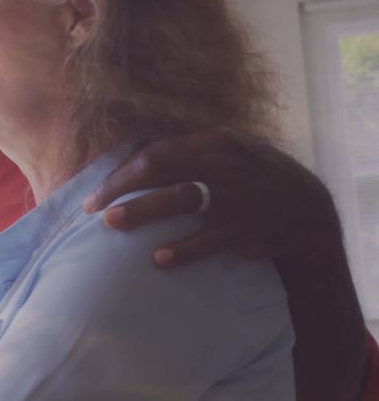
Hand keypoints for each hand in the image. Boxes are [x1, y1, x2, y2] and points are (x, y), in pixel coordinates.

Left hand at [82, 128, 339, 267]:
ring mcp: (234, 197)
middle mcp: (222, 165)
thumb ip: (189, 155)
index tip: (98, 191)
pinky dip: (181, 250)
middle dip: (120, 188)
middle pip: (160, 169)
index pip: (156, 153)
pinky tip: (158, 259)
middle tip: (92, 208)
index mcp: (215, 143)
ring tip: (112, 223)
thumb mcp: (229, 153)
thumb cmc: (254, 179)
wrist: (308, 210)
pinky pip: (208, 240)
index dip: (122, 172)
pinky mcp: (245, 230)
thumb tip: (136, 161)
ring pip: (179, 199)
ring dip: (142, 211)